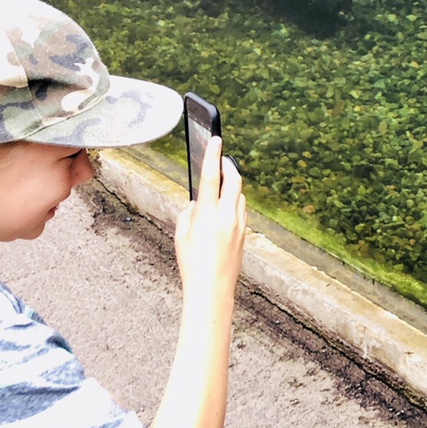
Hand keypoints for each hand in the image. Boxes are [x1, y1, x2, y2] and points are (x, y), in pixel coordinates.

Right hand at [174, 135, 245, 300]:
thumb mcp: (181, 234)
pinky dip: (235, 201)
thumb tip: (197, 202)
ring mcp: (239, 224)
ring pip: (240, 194)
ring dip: (231, 184)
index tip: (216, 139)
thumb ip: (188, 213)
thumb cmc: (192, 263)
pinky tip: (226, 204)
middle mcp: (227, 216)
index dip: (212, 155)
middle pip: (233, 179)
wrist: (212, 289)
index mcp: (207, 214)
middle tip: (221, 159)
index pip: (210, 176)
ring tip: (221, 181)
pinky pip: (242, 208)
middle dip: (228, 166)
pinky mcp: (245, 233)